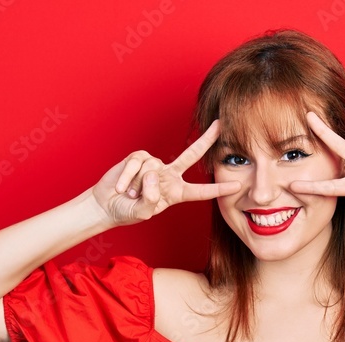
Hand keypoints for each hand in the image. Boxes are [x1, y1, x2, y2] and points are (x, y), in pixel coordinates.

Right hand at [92, 119, 240, 226]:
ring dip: (138, 185)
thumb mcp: (142, 212)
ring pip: (152, 169)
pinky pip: (137, 163)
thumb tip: (153, 178)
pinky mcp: (138, 158)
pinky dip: (128, 177)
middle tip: (221, 125)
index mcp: (176, 192)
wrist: (106, 205)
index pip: (201, 191)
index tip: (237, 185)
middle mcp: (169, 176)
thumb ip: (150, 200)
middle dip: (206, 140)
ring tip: (130, 195)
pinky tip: (122, 187)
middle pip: (191, 155)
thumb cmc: (127, 211)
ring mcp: (154, 165)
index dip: (218, 188)